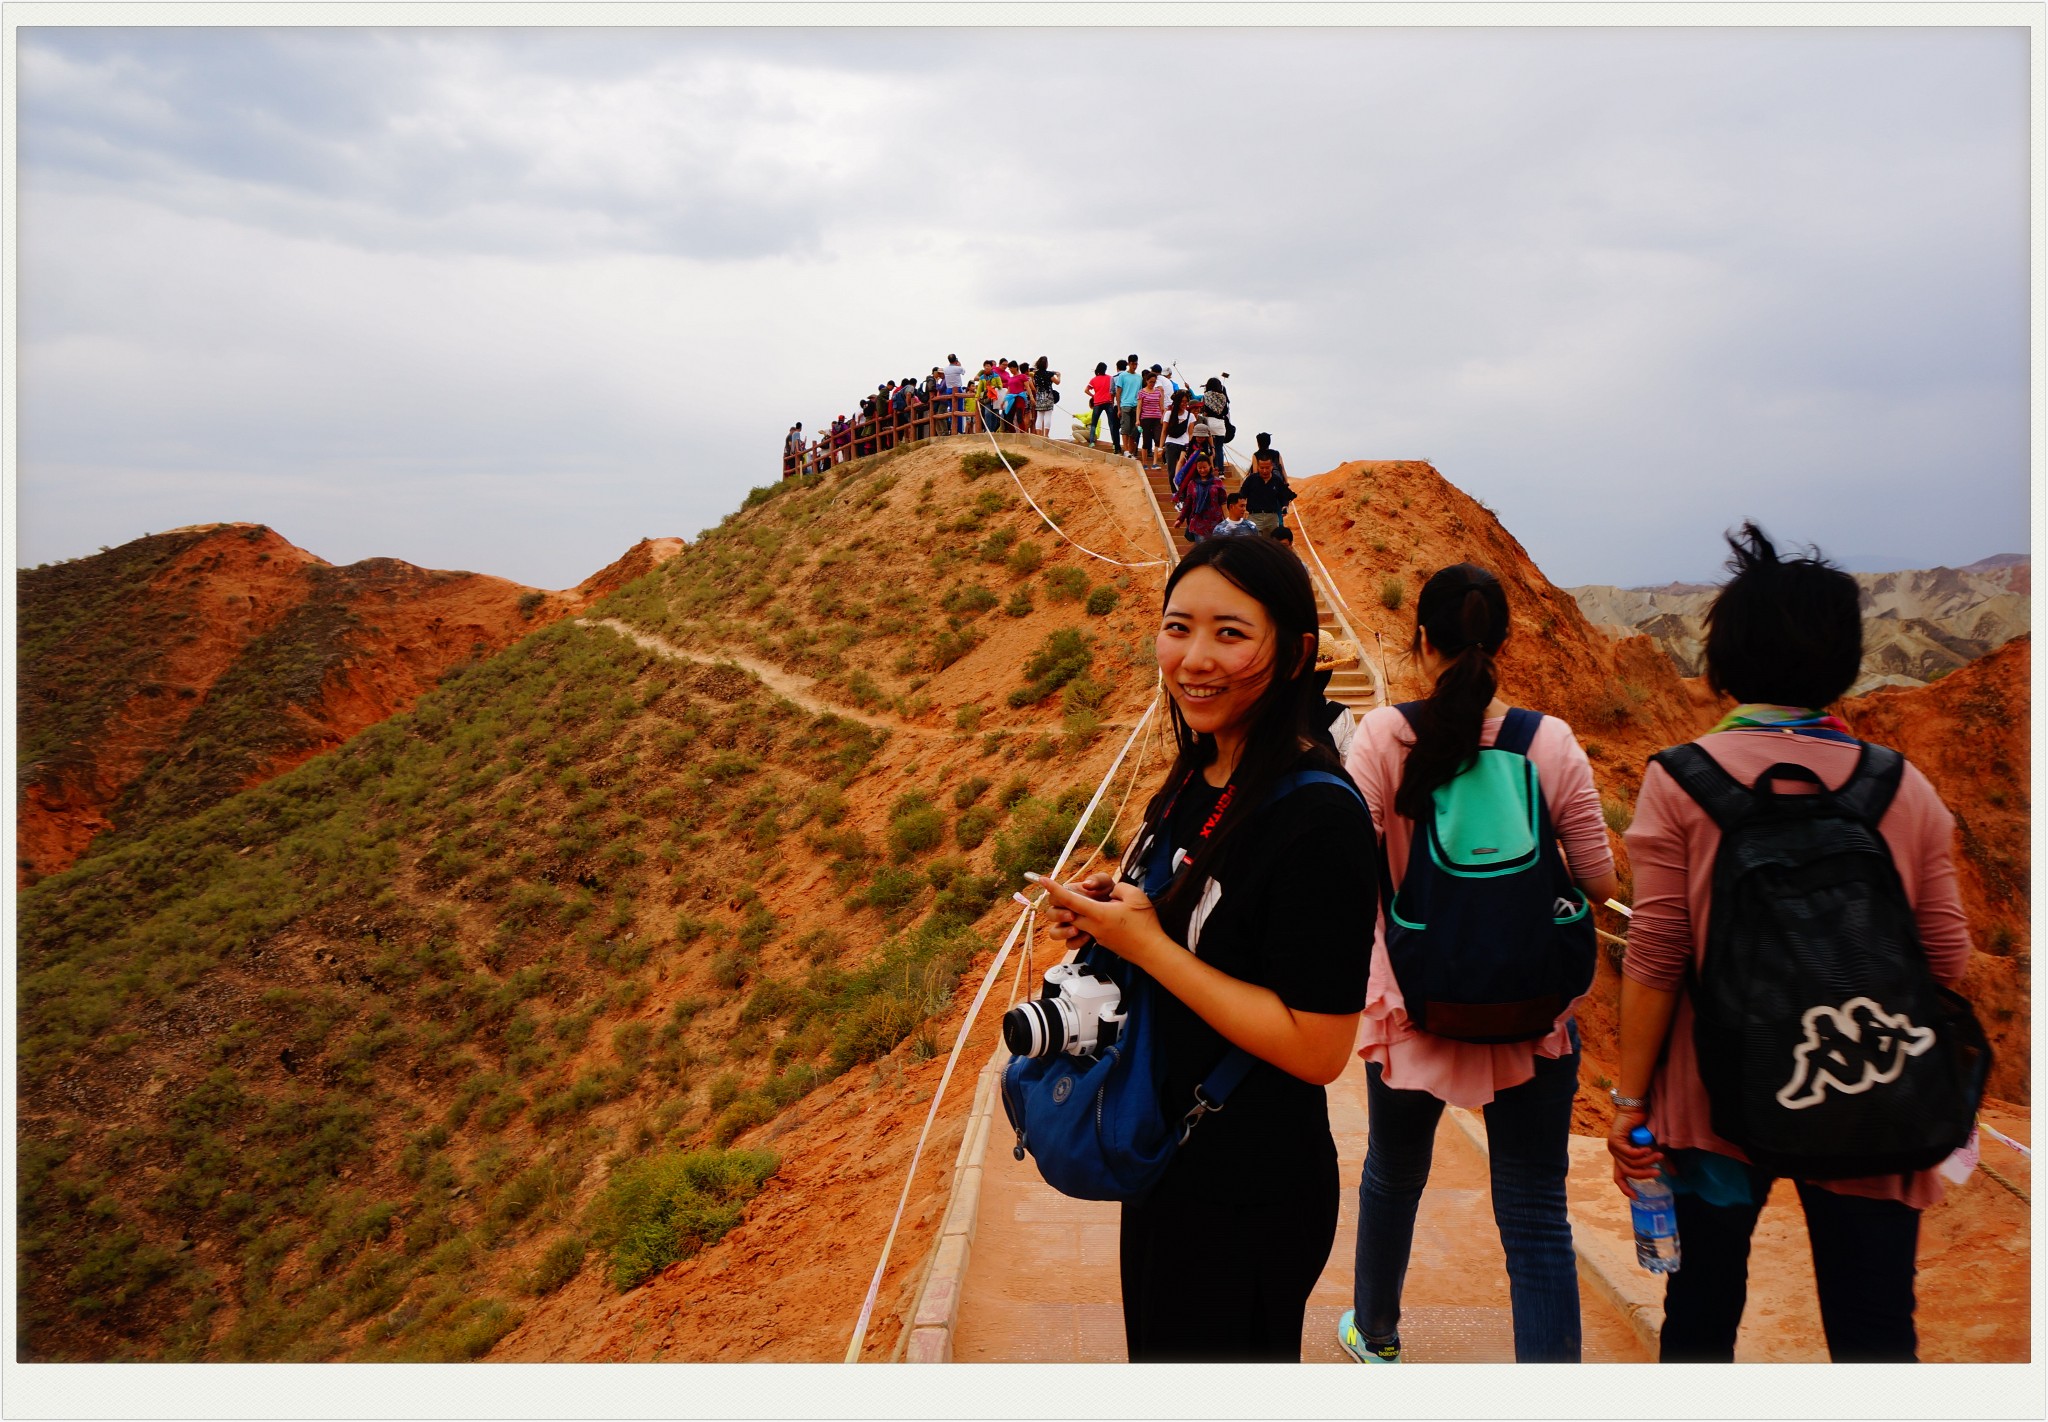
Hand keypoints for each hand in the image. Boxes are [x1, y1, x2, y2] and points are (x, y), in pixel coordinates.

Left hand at [1027, 872, 1164, 967]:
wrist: (1152, 951)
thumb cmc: (1145, 924)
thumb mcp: (1135, 896)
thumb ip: (1118, 888)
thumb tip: (1111, 892)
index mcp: (1098, 914)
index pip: (1070, 900)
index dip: (1055, 889)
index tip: (1043, 880)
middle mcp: (1093, 927)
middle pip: (1066, 914)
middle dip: (1061, 902)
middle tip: (1062, 891)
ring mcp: (1096, 937)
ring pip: (1074, 925)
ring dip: (1072, 914)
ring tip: (1081, 905)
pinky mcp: (1102, 942)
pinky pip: (1086, 931)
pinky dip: (1085, 922)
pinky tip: (1100, 915)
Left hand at [1606, 1107, 1660, 1198]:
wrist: (1638, 1110)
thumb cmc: (1645, 1128)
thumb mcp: (1655, 1148)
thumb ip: (1662, 1162)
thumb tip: (1673, 1175)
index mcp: (1622, 1158)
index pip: (1619, 1177)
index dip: (1626, 1188)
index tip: (1636, 1197)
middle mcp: (1615, 1154)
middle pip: (1628, 1173)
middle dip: (1644, 1174)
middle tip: (1658, 1173)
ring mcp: (1613, 1147)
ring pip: (1631, 1163)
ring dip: (1647, 1162)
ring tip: (1659, 1156)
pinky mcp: (1614, 1140)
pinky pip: (1629, 1153)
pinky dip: (1640, 1154)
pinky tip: (1648, 1149)